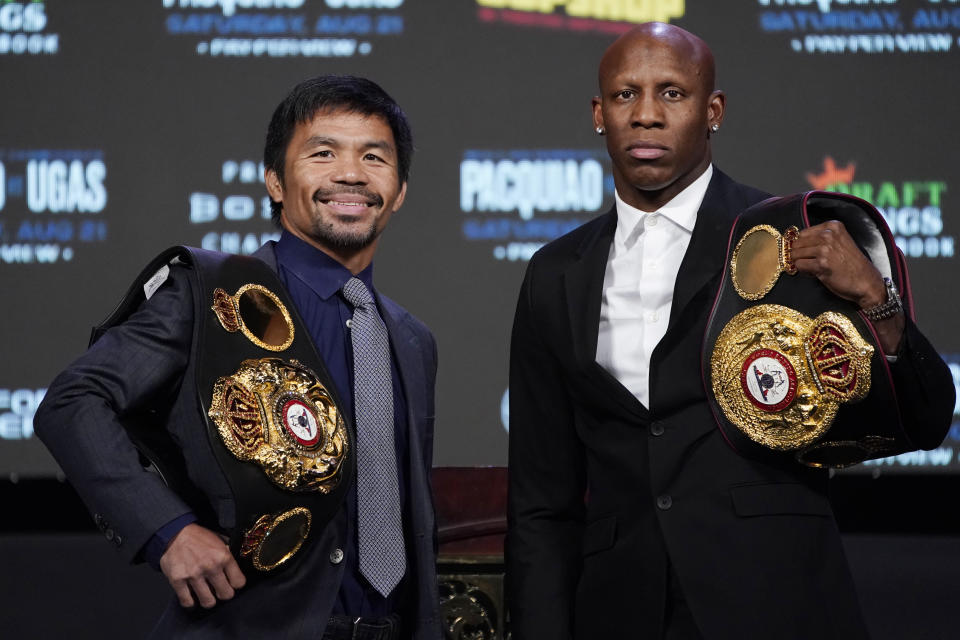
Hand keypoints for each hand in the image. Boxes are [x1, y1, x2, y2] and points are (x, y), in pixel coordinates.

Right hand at [159, 523, 245, 608]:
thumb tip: (237, 564)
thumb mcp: (220, 540)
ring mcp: (193, 575)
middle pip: (226, 595)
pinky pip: (187, 602)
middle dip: (224, 594)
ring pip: (208, 602)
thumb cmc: (198, 536)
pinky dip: (190, 603)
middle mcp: (210, 567)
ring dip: (208, 600)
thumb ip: (228, 553)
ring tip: (206, 595)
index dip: (236, 584)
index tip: (232, 583)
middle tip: (219, 590)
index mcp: (223, 556)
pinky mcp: (178, 581)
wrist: (174, 532)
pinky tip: (192, 598)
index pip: (239, 582)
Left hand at [790, 220, 903, 353]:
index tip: (810, 254)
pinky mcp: (821, 264)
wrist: (866, 282)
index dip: (802, 246)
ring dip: (802, 264)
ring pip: (795, 255)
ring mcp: (825, 249)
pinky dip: (804, 272)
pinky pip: (799, 266)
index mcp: (833, 226)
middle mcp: (828, 235)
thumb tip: (791, 242)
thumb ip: (819, 239)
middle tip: (812, 264)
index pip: (802, 233)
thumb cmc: (850, 264)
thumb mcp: (838, 243)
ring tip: (816, 269)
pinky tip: (817, 274)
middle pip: (796, 243)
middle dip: (800, 255)